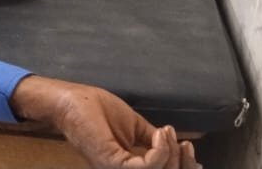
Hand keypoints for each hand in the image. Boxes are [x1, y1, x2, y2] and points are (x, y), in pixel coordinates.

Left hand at [12, 76, 199, 168]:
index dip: (183, 166)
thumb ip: (153, 142)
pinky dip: (159, 152)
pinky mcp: (111, 163)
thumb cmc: (98, 112)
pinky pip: (145, 168)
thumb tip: (176, 146)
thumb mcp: (135, 129)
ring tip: (165, 133)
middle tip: (183, 144)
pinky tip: (159, 134)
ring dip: (170, 154)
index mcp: (128, 168)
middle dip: (182, 164)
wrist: (73, 100)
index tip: (188, 147)